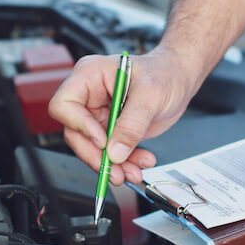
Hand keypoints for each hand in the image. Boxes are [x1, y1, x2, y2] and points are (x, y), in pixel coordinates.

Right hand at [48, 49, 195, 184]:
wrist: (179, 80)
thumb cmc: (164, 72)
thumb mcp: (151, 94)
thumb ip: (132, 123)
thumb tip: (115, 151)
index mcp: (90, 75)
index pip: (65, 105)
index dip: (80, 126)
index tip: (102, 141)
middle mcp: (89, 96)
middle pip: (76, 132)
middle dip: (96, 155)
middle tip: (114, 170)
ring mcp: (99, 114)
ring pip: (93, 148)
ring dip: (112, 165)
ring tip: (132, 172)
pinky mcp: (111, 130)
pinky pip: (109, 153)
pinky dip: (124, 163)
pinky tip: (139, 163)